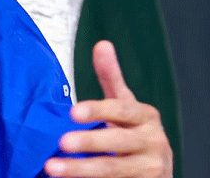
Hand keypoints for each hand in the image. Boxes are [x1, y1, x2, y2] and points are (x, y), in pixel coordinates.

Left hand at [44, 40, 172, 177]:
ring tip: (53, 168)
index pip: (122, 110)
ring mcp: (150, 169)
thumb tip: (102, 44)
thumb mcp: (125, 105)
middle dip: (89, 142)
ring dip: (81, 169)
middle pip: (118, 141)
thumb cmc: (134, 132)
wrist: (156, 170)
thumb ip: (112, 78)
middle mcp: (154, 143)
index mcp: (146, 117)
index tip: (73, 112)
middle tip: (61, 142)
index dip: (98, 110)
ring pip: (114, 169)